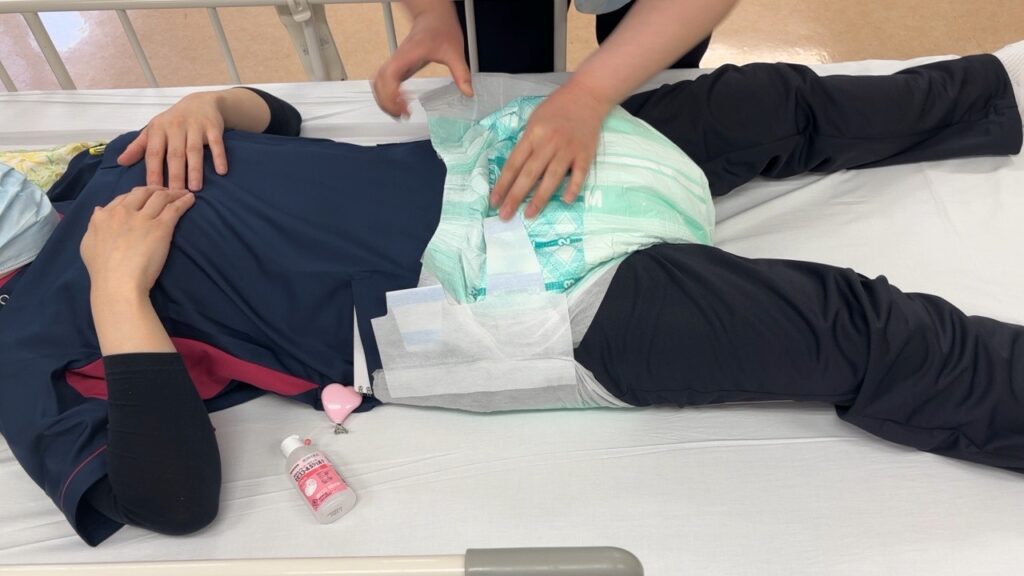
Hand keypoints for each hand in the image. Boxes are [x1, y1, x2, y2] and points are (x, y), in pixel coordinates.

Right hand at [81, 186, 195, 298]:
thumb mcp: (88, 244)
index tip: (146, 197)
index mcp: (104, 216)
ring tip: (182, 193)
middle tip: (166, 191)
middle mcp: (123, 212)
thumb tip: (99, 210)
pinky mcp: (160, 227)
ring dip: (173, 193)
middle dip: (155, 189)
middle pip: (142, 192)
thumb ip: (95, 225)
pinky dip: (183, 201)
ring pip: (160, 197)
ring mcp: (142, 218)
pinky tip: (190, 199)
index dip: (137, 195)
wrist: (118, 282)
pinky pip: (174, 208)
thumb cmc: (102, 270)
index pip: (123, 198)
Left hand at [117, 92, 229, 191]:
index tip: (154, 190)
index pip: (154, 153)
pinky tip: (221, 171)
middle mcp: (175, 126)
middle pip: (175, 154)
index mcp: (158, 129)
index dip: (154, 171)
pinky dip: (219, 156)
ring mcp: (195, 126)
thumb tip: (120, 162)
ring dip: (195, 169)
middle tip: (175, 194)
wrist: (200, 102)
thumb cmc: (173, 121)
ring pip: (194, 150)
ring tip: (195, 188)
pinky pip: (216, 143)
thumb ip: (138, 147)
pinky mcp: (212, 126)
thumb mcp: (154, 130)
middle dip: (175, 175)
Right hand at [372, 1, 472, 117]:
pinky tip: (399, 101)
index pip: (390, 76)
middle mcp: (398, 59)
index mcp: (408, 55)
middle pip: (379, 84)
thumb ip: (461, 73)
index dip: (392, 95)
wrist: (433, 16)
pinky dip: (386, 93)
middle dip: (386, 103)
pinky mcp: (398, 65)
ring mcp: (396, 62)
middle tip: (403, 115)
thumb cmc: (440, 29)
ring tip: (399, 112)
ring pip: (377, 83)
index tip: (404, 107)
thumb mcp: (455, 52)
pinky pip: (383, 81)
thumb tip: (468, 92)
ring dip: (384, 99)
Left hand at [489, 81, 612, 219]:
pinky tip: (566, 201)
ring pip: (551, 177)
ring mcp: (568, 149)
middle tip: (504, 215)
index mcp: (532, 134)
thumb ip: (526, 143)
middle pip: (529, 174)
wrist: (586, 96)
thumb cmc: (556, 108)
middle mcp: (548, 143)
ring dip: (540, 198)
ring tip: (529, 215)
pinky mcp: (585, 154)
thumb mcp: (534, 120)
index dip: (503, 184)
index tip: (494, 201)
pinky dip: (573, 187)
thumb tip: (516, 169)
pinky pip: (579, 174)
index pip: (514, 164)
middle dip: (515, 196)